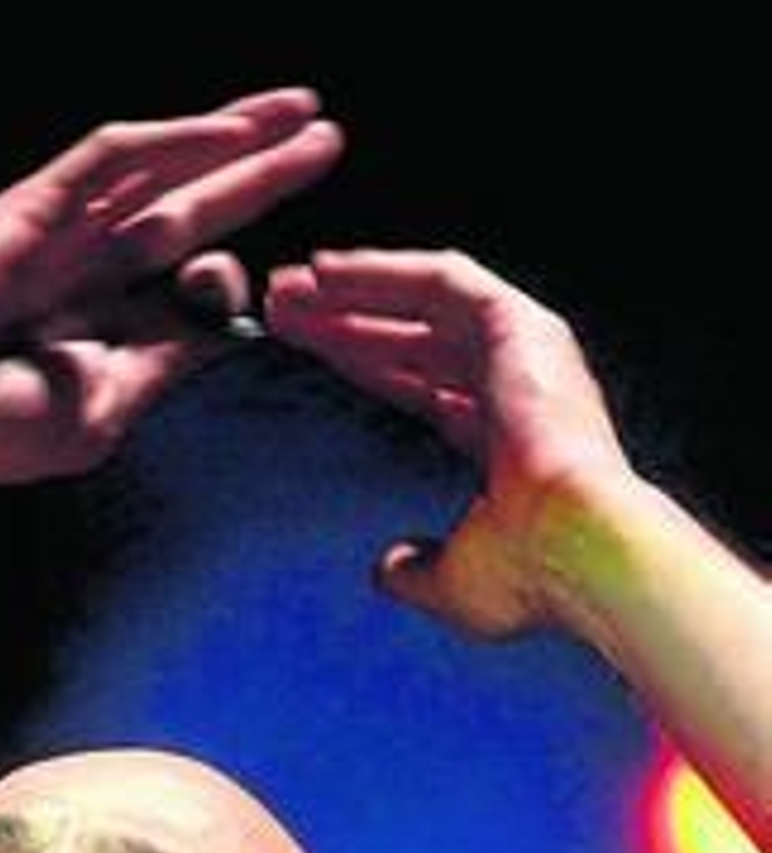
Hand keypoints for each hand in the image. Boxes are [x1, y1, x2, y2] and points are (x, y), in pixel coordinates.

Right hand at [0, 87, 342, 490]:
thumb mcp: (103, 411)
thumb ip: (166, 364)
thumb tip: (227, 316)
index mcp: (101, 332)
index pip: (189, 290)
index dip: (235, 280)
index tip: (269, 290)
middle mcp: (89, 274)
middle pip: (191, 212)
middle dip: (260, 178)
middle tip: (327, 143)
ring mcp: (64, 233)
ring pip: (163, 171)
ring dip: (233, 138)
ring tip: (301, 115)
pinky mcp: (36, 204)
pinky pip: (115, 159)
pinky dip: (174, 142)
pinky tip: (229, 130)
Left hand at [265, 250, 638, 638]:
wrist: (575, 553)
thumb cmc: (530, 574)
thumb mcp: (451, 581)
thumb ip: (414, 572)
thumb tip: (387, 571)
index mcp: (502, 440)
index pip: (415, 384)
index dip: (356, 364)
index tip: (301, 352)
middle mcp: (515, 387)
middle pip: (409, 339)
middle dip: (340, 321)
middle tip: (277, 310)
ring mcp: (522, 353)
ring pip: (420, 303)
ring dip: (351, 290)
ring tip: (286, 288)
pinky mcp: (522, 327)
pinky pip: (442, 281)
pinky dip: (383, 271)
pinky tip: (327, 271)